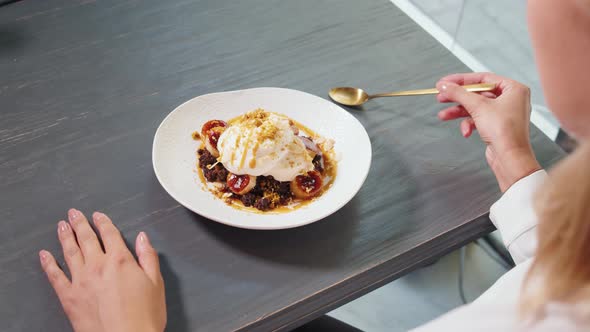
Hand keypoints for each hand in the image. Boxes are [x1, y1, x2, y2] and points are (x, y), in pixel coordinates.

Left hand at [39, 209, 165, 331]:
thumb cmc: (144, 318)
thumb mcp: (156, 283)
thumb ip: (148, 257)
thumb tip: (143, 238)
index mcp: (121, 260)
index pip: (110, 234)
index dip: (103, 223)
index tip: (98, 216)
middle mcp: (98, 266)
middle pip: (87, 239)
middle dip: (80, 224)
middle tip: (74, 214)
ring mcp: (81, 281)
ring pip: (70, 252)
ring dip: (65, 236)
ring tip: (62, 226)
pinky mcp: (69, 297)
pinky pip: (55, 276)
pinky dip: (49, 264)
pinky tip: (45, 255)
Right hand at [436, 72, 541, 191]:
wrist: (510, 158)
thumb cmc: (504, 131)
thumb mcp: (477, 106)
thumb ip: (459, 93)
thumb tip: (444, 85)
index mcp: (513, 89)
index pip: (483, 78)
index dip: (461, 80)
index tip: (445, 82)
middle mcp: (510, 99)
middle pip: (477, 93)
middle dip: (458, 98)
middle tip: (441, 97)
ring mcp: (504, 114)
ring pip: (475, 107)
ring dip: (459, 112)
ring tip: (444, 115)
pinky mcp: (497, 126)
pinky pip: (479, 119)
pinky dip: (469, 124)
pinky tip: (465, 131)